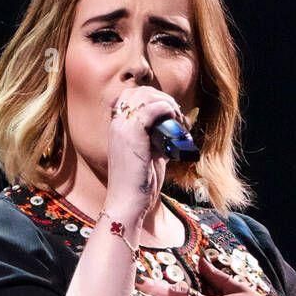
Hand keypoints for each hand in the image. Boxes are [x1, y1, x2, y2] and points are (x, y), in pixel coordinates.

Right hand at [106, 86, 192, 224]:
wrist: (128, 203)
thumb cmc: (139, 185)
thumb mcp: (150, 157)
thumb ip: (159, 141)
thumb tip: (177, 131)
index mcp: (117, 128)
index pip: (131, 96)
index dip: (153, 98)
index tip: (170, 112)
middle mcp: (117, 124)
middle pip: (139, 92)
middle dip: (162, 97)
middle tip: (177, 114)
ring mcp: (122, 128)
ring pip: (144, 96)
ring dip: (166, 102)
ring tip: (178, 117)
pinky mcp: (132, 135)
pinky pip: (150, 108)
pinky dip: (166, 109)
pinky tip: (175, 120)